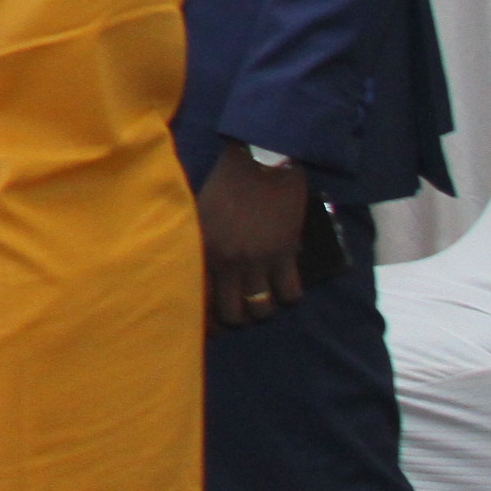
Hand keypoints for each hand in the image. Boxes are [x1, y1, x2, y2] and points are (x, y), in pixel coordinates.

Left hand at [200, 139, 307, 328]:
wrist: (261, 161)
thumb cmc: (226, 185)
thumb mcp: (200, 214)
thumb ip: (201, 246)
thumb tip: (202, 277)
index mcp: (203, 250)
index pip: (200, 301)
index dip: (207, 322)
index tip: (213, 330)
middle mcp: (227, 261)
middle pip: (232, 314)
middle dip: (237, 319)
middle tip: (241, 314)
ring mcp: (257, 260)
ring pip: (262, 310)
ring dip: (263, 310)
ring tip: (263, 302)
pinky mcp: (285, 254)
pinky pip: (290, 294)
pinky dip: (290, 296)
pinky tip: (287, 288)